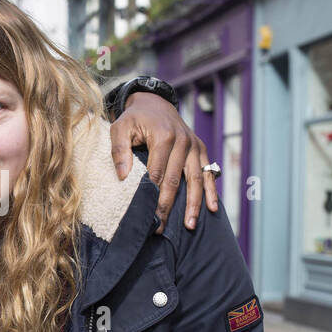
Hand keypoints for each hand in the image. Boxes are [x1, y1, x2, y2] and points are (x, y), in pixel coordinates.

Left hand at [110, 92, 219, 234]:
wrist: (154, 102)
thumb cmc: (135, 118)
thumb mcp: (120, 127)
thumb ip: (119, 150)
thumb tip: (124, 176)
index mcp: (163, 137)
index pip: (157, 174)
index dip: (152, 197)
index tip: (147, 217)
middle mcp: (183, 142)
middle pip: (175, 181)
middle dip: (168, 206)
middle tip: (161, 228)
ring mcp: (194, 145)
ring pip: (196, 179)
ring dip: (194, 204)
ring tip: (190, 226)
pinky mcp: (201, 148)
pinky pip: (208, 172)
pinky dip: (211, 191)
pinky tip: (213, 208)